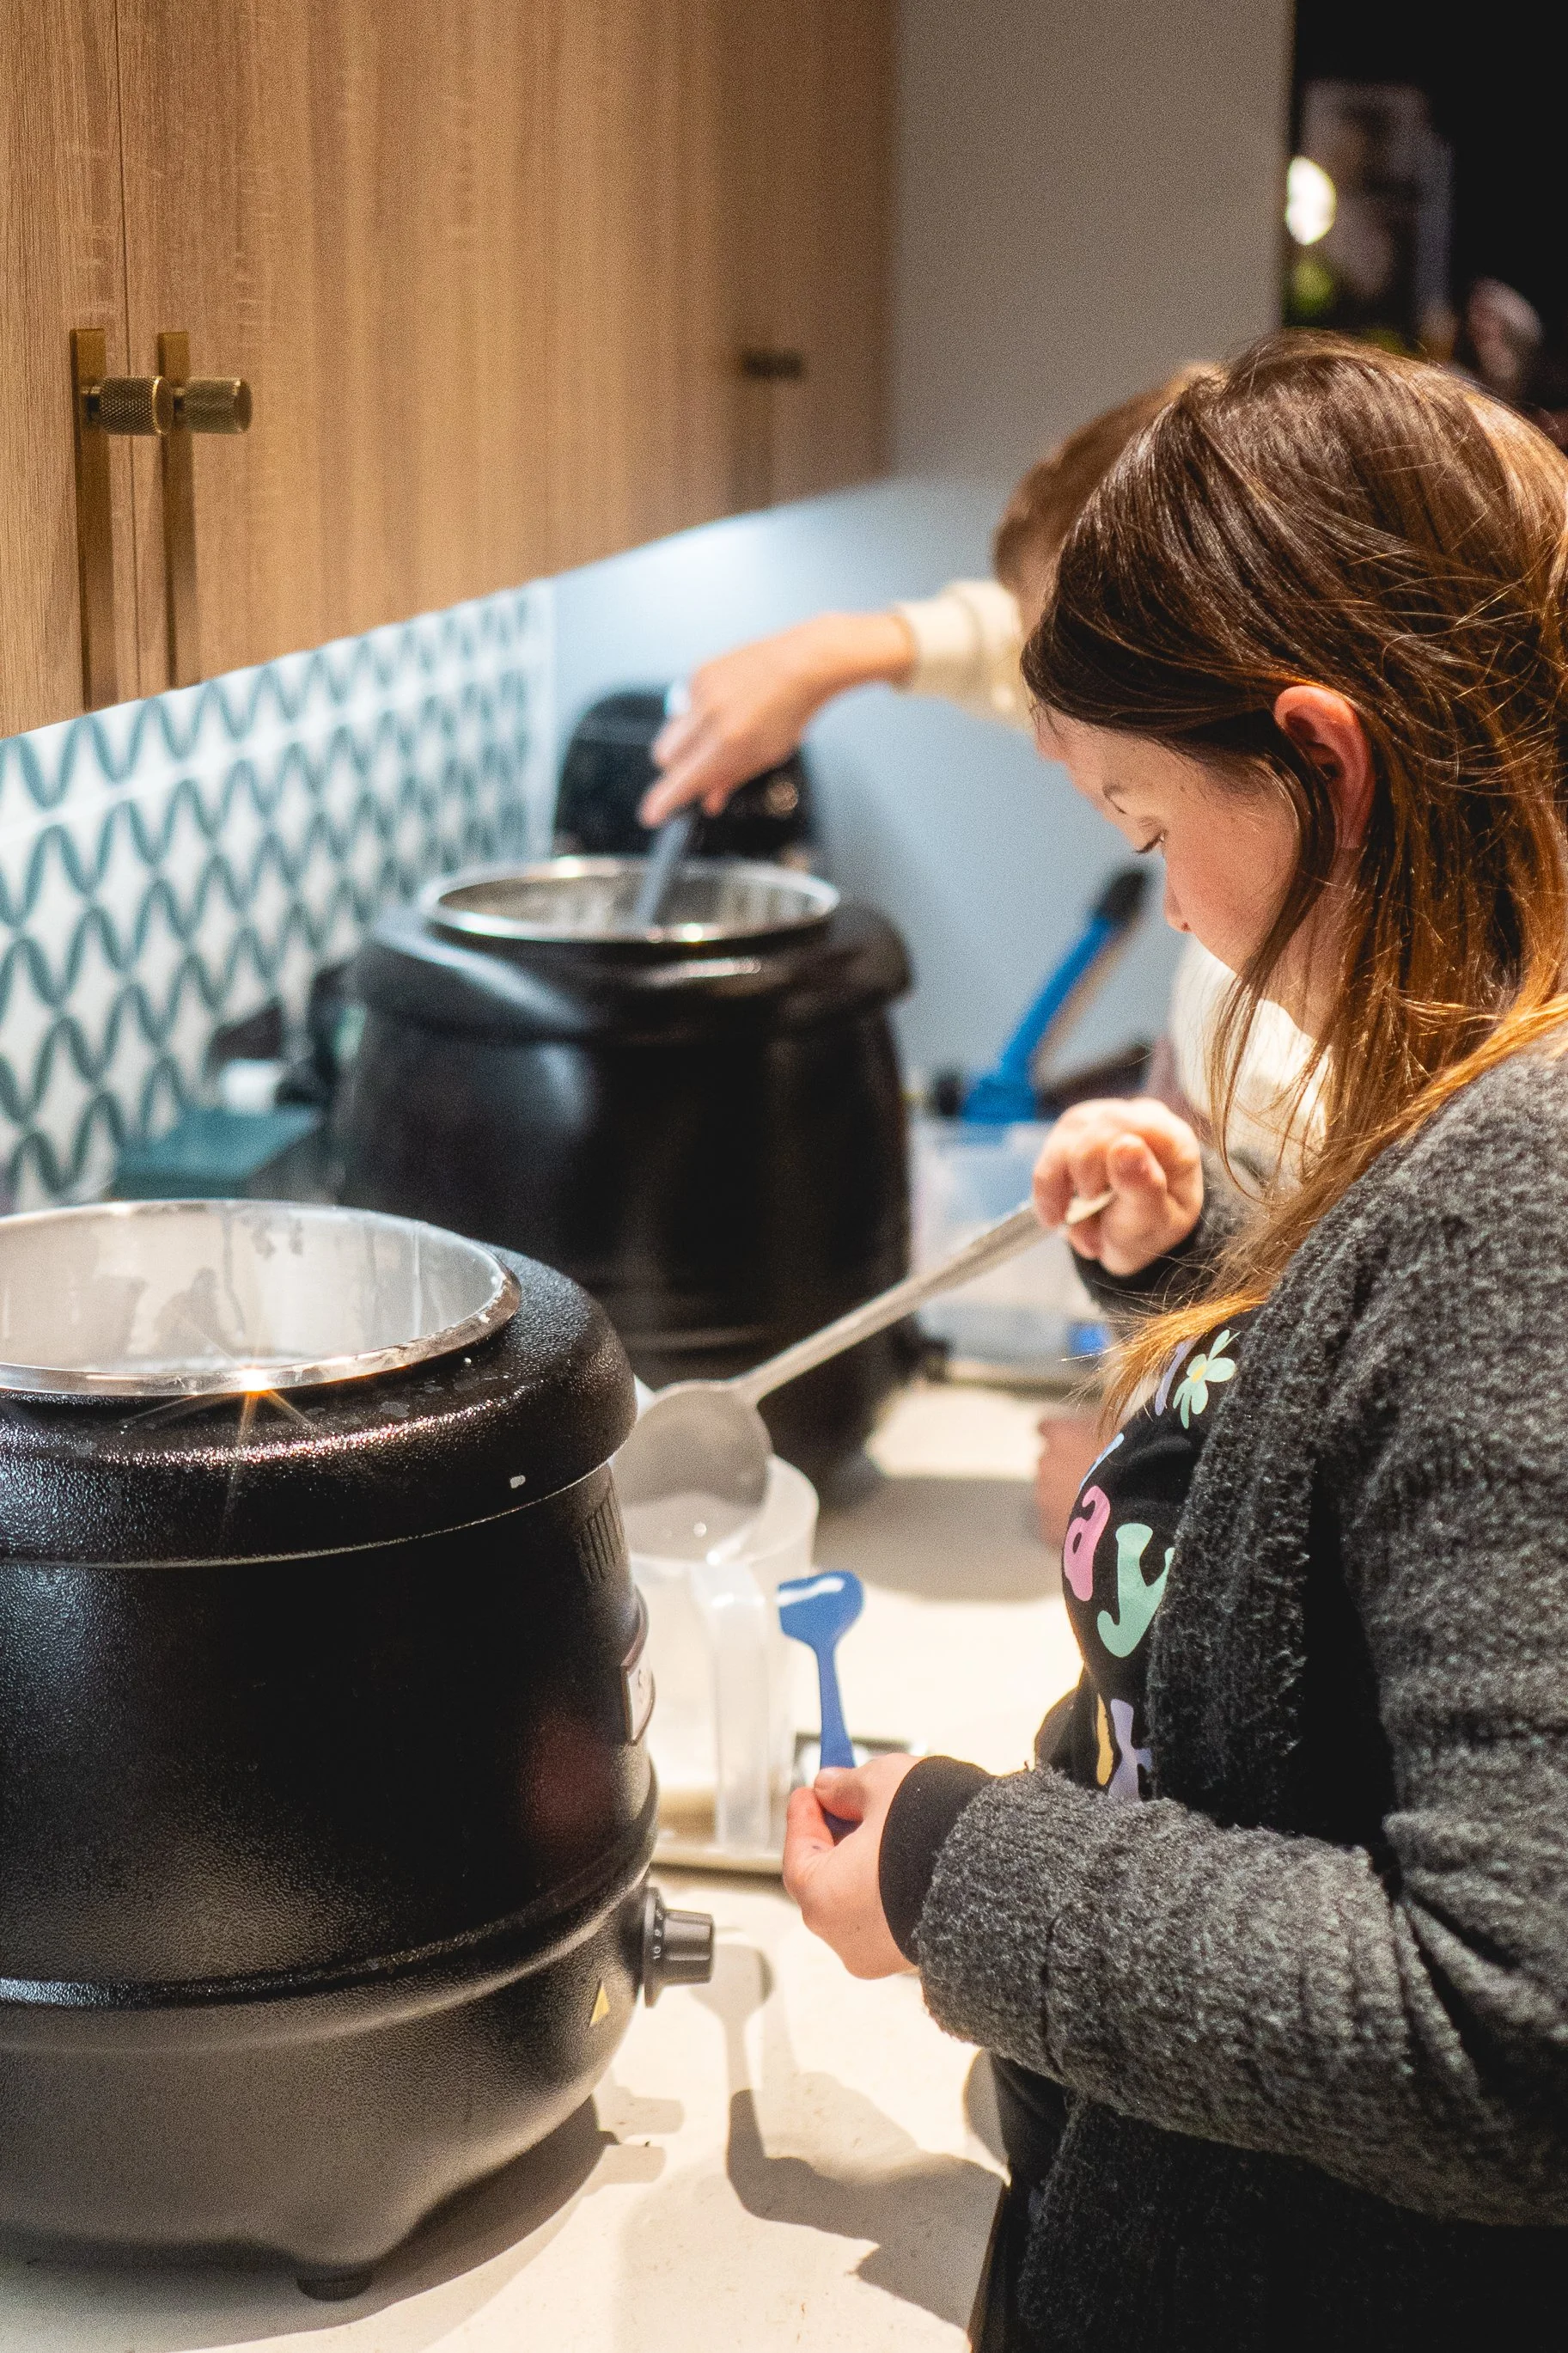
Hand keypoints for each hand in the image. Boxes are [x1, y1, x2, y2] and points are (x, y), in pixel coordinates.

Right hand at [640, 611, 913, 823]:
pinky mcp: (698, 672)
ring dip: (685, 739)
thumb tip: (709, 800)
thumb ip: (732, 778)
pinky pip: (681, 703)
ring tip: (718, 729)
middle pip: (664, 756)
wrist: (803, 662)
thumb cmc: (791, 708)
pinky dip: (695, 712)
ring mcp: (701, 692)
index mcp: (729, 743)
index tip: (652, 814)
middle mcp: (710, 717)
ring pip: (670, 730)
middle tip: (699, 765)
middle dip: (676, 767)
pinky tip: (722, 705)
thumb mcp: (767, 755)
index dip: (663, 802)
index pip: (682, 781)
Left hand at [781, 1751, 919, 1978]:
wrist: (1005, 1874)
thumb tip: (830, 1787)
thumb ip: (846, 1787)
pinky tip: (910, 1853)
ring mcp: (884, 1954)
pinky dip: (892, 1886)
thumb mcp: (881, 1785)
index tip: (810, 1792)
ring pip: (860, 1900)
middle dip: (836, 1839)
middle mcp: (847, 1939)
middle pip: (827, 1880)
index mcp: (824, 1900)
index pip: (797, 1854)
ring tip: (886, 1825)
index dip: (803, 1815)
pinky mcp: (918, 1956)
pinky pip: (892, 1915)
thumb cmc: (935, 1833)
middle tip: (845, 1803)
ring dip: (866, 1864)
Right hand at [1034, 1097, 1202, 1276]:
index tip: (1092, 1196)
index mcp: (1170, 1138)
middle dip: (1081, 1182)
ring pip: (1061, 1143)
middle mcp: (1137, 1120)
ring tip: (1079, 1231)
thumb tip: (1126, 1145)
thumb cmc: (1150, 1230)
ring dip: (1060, 1193)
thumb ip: (1144, 1186)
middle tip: (1094, 1227)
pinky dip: (1047, 1194)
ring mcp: (1103, 1123)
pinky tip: (1058, 1217)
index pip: (1125, 1124)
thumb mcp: (1154, 1222)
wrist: (1131, 1242)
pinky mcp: (1075, 1134)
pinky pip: (1047, 1157)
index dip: (1097, 1155)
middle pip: (1089, 1130)